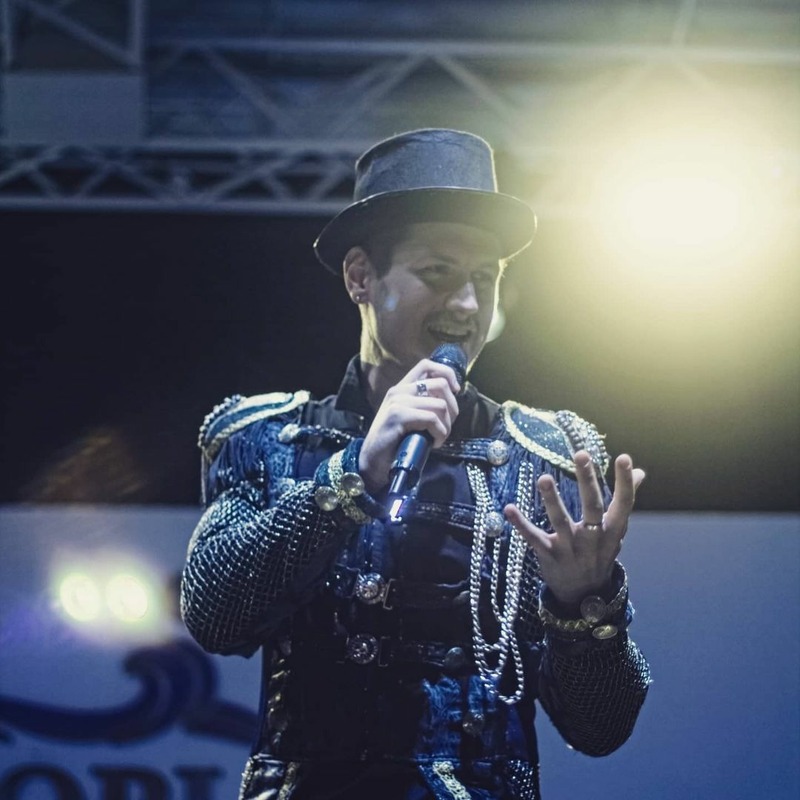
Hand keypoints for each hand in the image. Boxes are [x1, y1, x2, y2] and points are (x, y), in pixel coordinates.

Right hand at [358, 359, 460, 492]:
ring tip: (438, 437)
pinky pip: (432, 419)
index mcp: (402, 388)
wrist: (372, 461)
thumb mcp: (410, 418)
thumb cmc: (395, 442)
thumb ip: (424, 405)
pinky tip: (434, 443)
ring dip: (446, 425)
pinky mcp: (397, 416)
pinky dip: (439, 433)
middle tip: (446, 425)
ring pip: (440, 404)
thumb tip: (451, 403)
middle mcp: (399, 391)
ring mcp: (397, 402)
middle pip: (440, 384)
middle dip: (453, 407)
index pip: (427, 365)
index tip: (455, 391)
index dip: (447, 373)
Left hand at [504, 450, 644, 605]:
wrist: (585, 596)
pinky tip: (509, 509)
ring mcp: (571, 549)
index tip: (624, 458)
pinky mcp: (550, 556)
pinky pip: (534, 538)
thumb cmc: (600, 552)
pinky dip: (521, 525)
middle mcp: (594, 539)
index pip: (623, 503)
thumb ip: (624, 500)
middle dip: (587, 481)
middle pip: (592, 507)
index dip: (625, 482)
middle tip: (582, 454)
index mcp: (613, 530)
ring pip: (561, 521)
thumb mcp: (616, 530)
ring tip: (543, 478)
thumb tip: (641, 472)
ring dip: (552, 500)